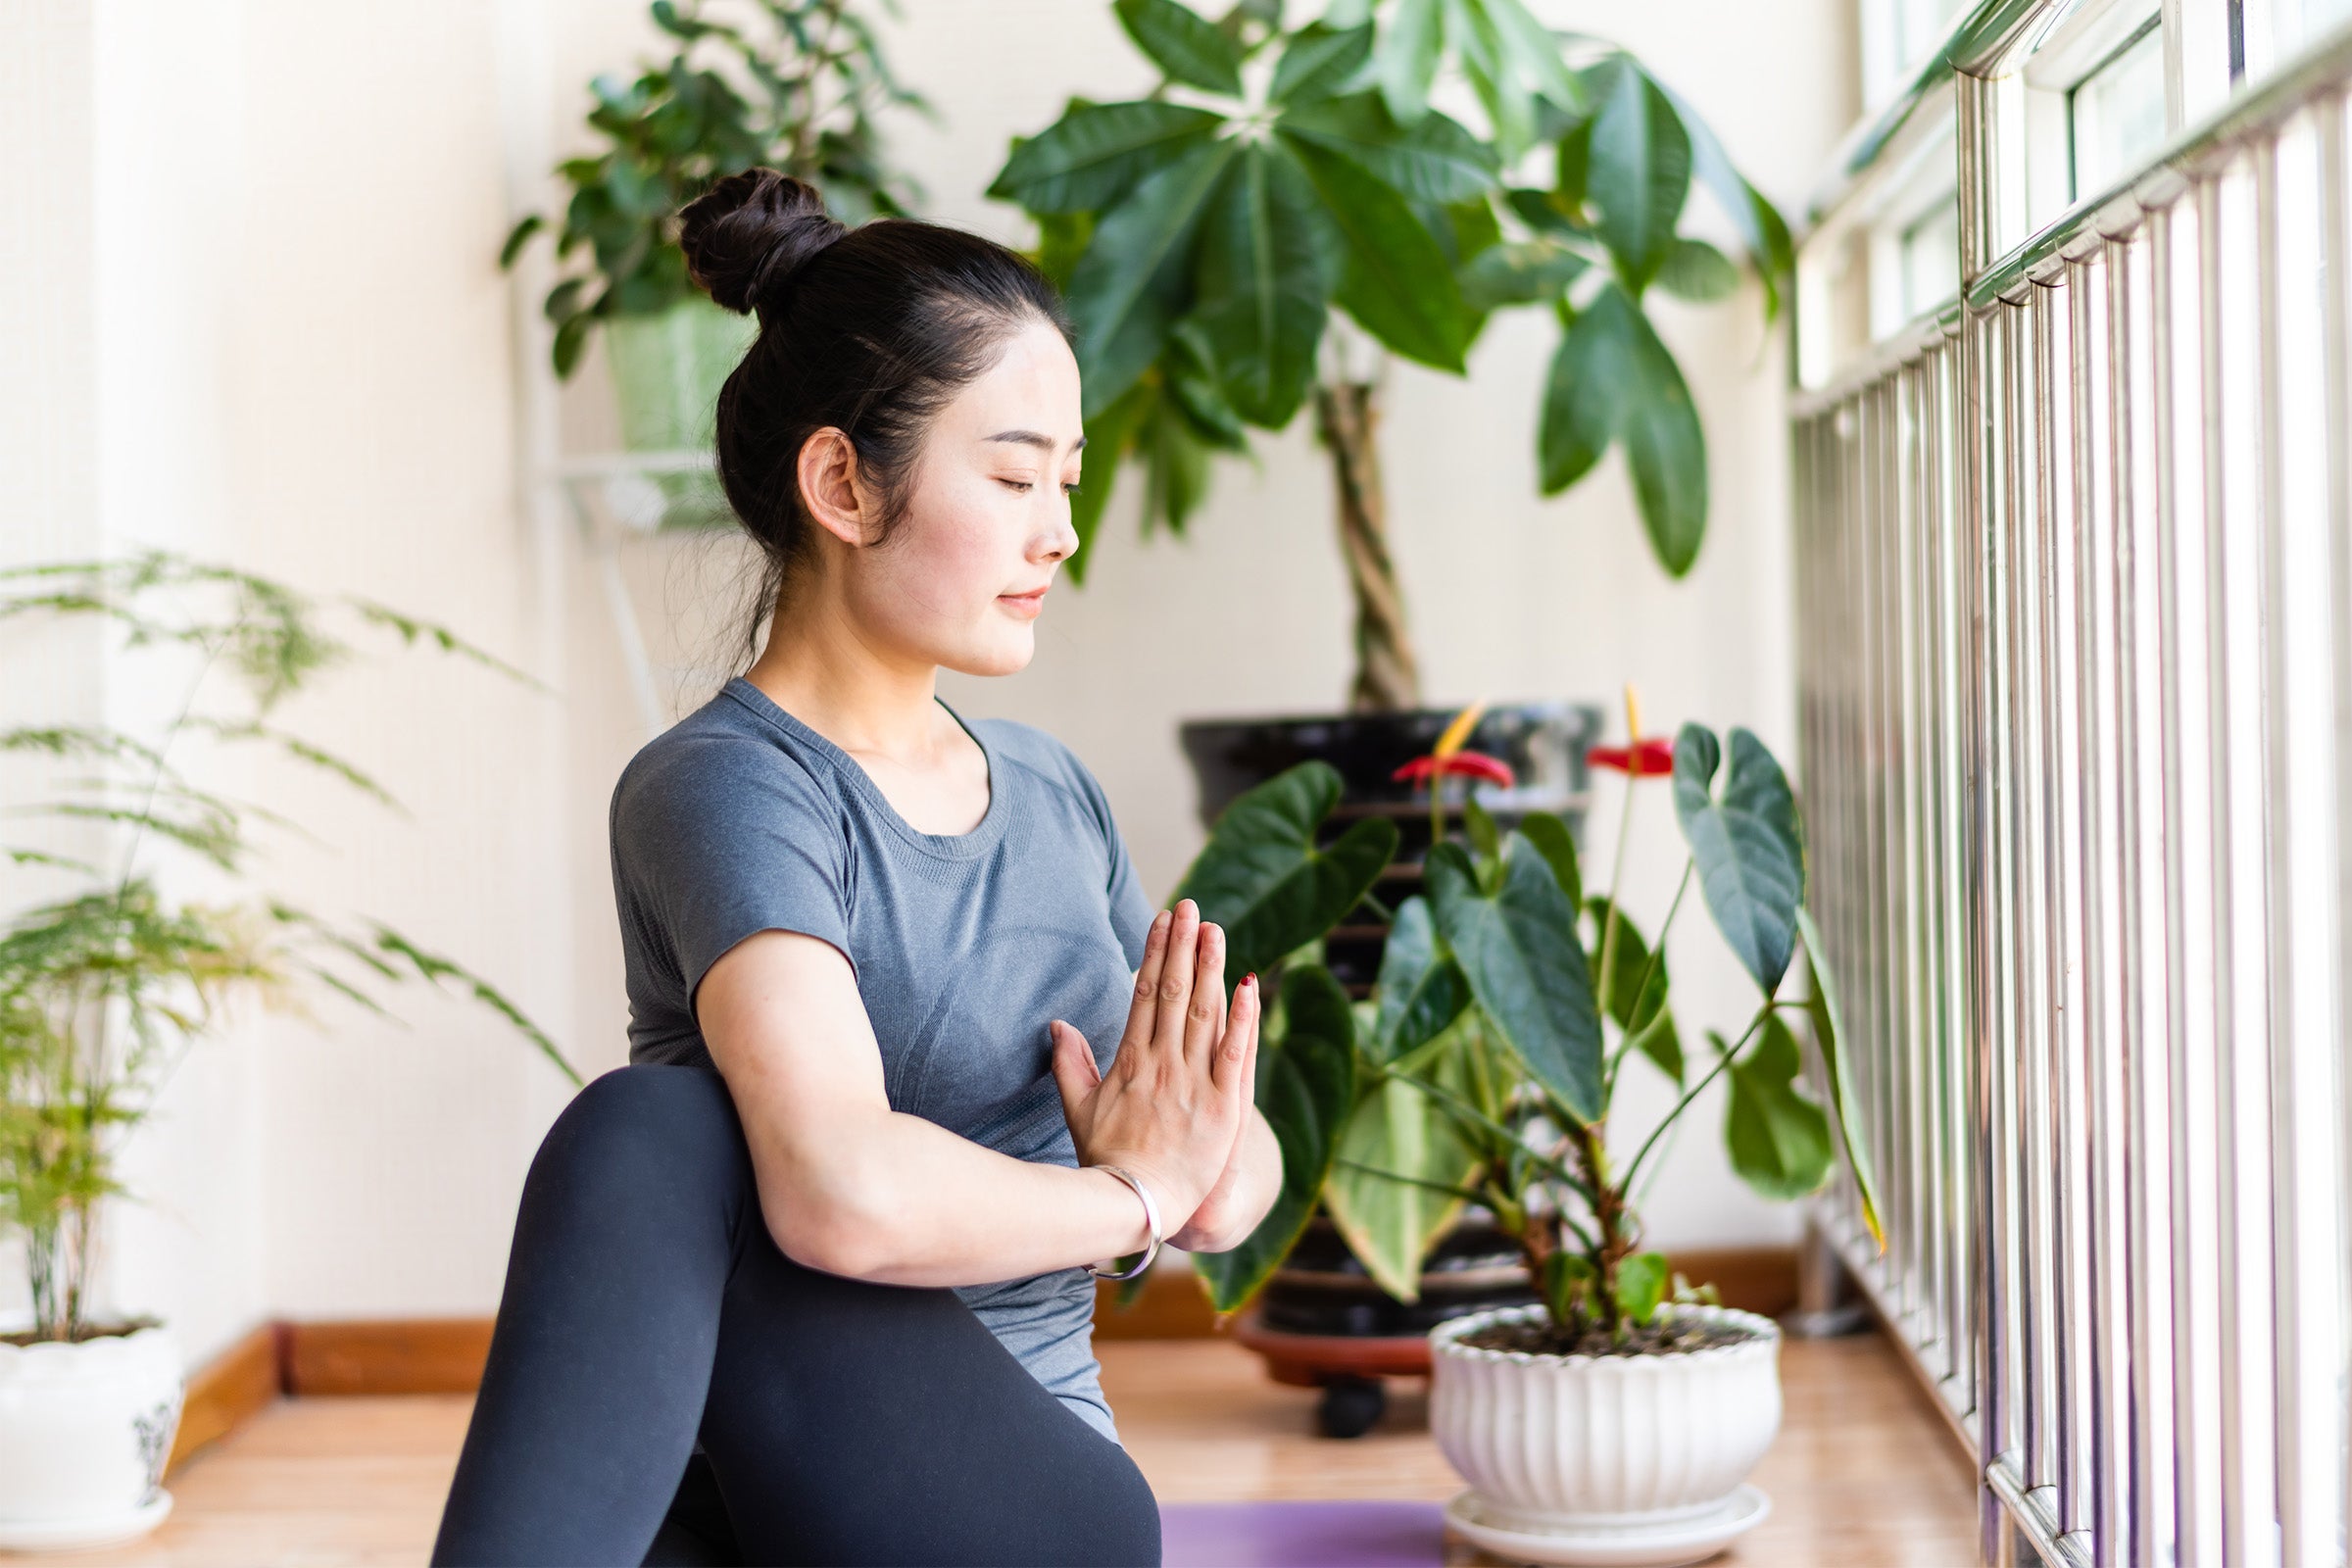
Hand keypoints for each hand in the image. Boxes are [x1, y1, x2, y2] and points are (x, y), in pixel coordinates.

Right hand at [1049, 900, 1260, 1237]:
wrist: (1136, 1206)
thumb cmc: (1105, 1163)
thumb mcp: (1078, 1112)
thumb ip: (1069, 1066)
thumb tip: (1058, 1025)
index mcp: (1130, 1062)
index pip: (1144, 994)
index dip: (1155, 952)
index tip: (1163, 919)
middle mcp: (1163, 1065)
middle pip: (1174, 992)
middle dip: (1183, 945)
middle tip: (1192, 906)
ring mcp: (1194, 1083)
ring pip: (1204, 1013)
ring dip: (1210, 967)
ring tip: (1215, 929)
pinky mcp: (1224, 1107)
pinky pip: (1236, 1054)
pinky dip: (1243, 1019)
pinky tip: (1248, 985)